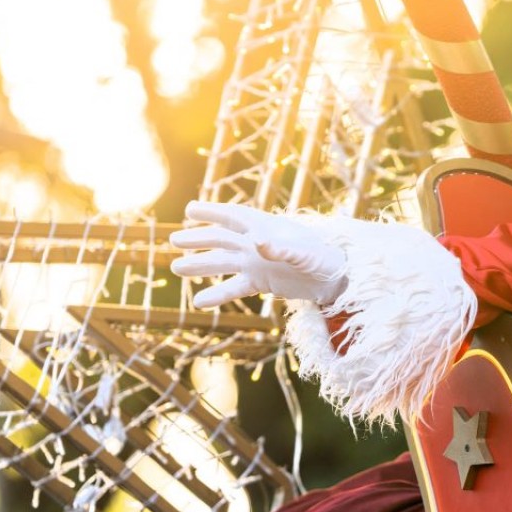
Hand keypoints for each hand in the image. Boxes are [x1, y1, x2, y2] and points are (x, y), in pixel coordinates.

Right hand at [169, 201, 347, 308]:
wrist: (337, 280)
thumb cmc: (324, 258)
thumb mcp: (303, 253)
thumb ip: (280, 246)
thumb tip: (256, 240)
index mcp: (267, 228)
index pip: (235, 216)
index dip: (212, 212)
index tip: (189, 209)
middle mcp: (258, 243)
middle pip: (223, 239)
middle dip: (199, 238)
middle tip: (174, 239)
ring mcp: (258, 262)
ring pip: (223, 263)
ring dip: (201, 265)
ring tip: (177, 268)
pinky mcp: (262, 281)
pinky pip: (234, 288)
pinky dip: (217, 294)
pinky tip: (199, 302)